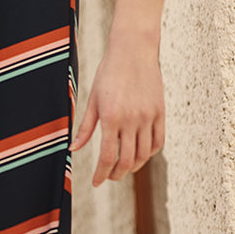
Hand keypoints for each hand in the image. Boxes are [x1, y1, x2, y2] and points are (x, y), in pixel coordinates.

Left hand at [71, 42, 164, 186]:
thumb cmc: (108, 73)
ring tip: (124, 167)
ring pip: (144, 154)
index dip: (101, 174)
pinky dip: (150, 153)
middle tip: (110, 177)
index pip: (107, 157)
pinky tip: (140, 154)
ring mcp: (148, 117)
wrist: (133, 50)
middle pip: (127, 160)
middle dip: (116, 174)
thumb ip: (85, 127)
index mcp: (111, 117)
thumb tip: (74, 150)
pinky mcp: (160, 112)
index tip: (97, 182)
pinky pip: (158, 141)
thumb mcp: (92, 99)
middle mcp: (132, 120)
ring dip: (133, 166)